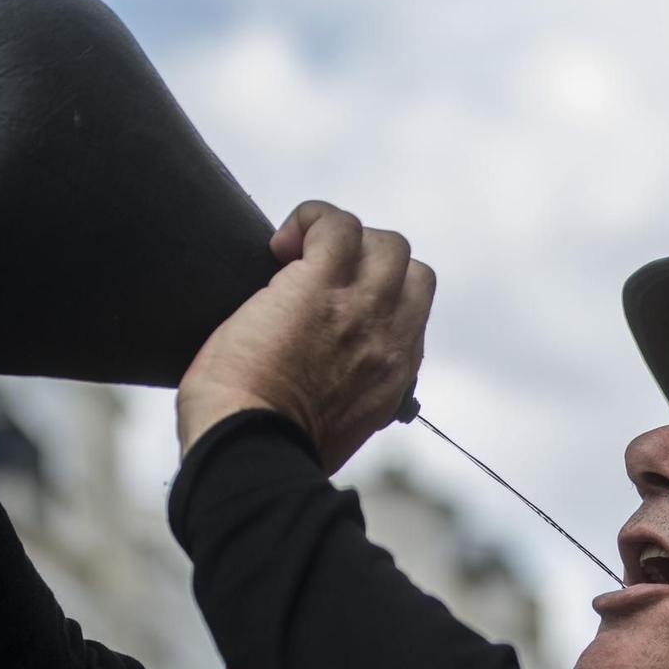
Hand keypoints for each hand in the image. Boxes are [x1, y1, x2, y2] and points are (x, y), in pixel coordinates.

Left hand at [177, 201, 434, 473]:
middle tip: (320, 279)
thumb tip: (331, 391)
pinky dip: (309, 220)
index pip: (414, 313)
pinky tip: (280, 245)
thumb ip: (354, 401)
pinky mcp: (320, 281)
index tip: (342, 308)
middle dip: (368, 261)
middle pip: (409, 268)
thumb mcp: (343, 432)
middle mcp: (391, 336)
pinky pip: (333, 223)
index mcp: (396, 374)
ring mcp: (362, 305)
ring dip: (340, 238)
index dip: (382, 298)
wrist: (254, 447)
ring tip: (296, 257)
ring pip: (382, 241)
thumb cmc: (278, 448)